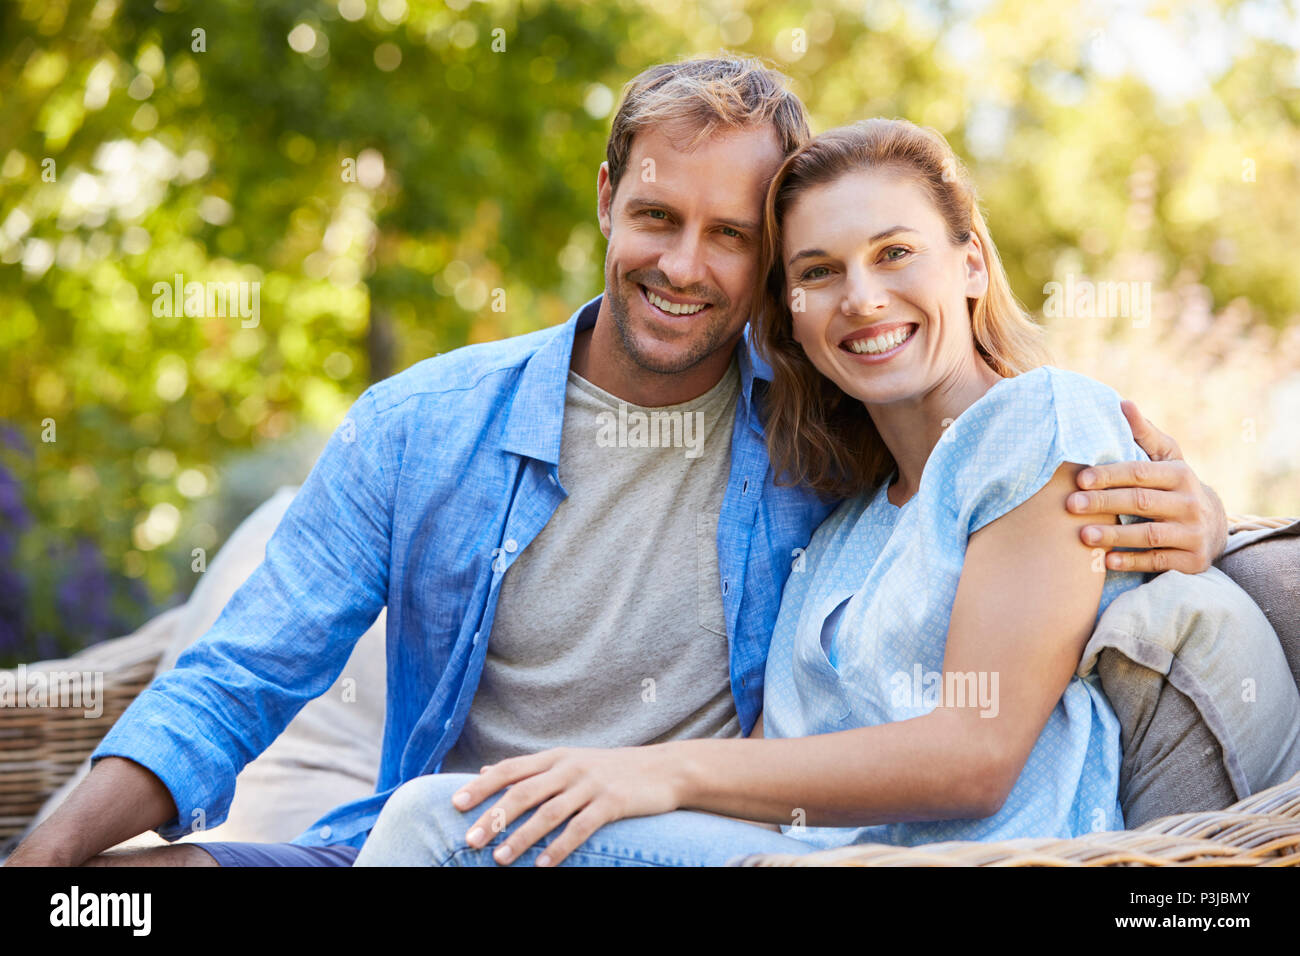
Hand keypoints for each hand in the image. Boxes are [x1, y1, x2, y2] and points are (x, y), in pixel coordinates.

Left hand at [450, 745, 682, 865]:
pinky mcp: (612, 802)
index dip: (481, 786)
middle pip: (523, 792)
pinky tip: (544, 865)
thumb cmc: (611, 768)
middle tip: (469, 840)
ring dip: (522, 837)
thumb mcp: (569, 761)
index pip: (510, 769)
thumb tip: (485, 771)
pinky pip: (581, 827)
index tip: (455, 804)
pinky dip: (560, 847)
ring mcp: (591, 784)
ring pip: (548, 812)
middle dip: (494, 816)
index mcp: (555, 757)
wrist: (664, 768)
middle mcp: (569, 767)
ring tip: (500, 858)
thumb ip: (529, 769)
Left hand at [1066, 399, 1227, 573]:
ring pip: (1149, 535)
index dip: (1109, 475)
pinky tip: (1107, 561)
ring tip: (1083, 536)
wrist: (1212, 525)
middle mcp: (1190, 503)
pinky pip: (1158, 561)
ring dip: (1114, 535)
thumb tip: (1122, 404)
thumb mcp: (1166, 458)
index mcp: (1180, 474)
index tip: (1079, 479)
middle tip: (1070, 505)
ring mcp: (1192, 532)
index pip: (1139, 473)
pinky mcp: (1192, 560)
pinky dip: (1133, 561)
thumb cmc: (1174, 486)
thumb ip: (1143, 434)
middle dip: (1103, 503)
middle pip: (1140, 502)